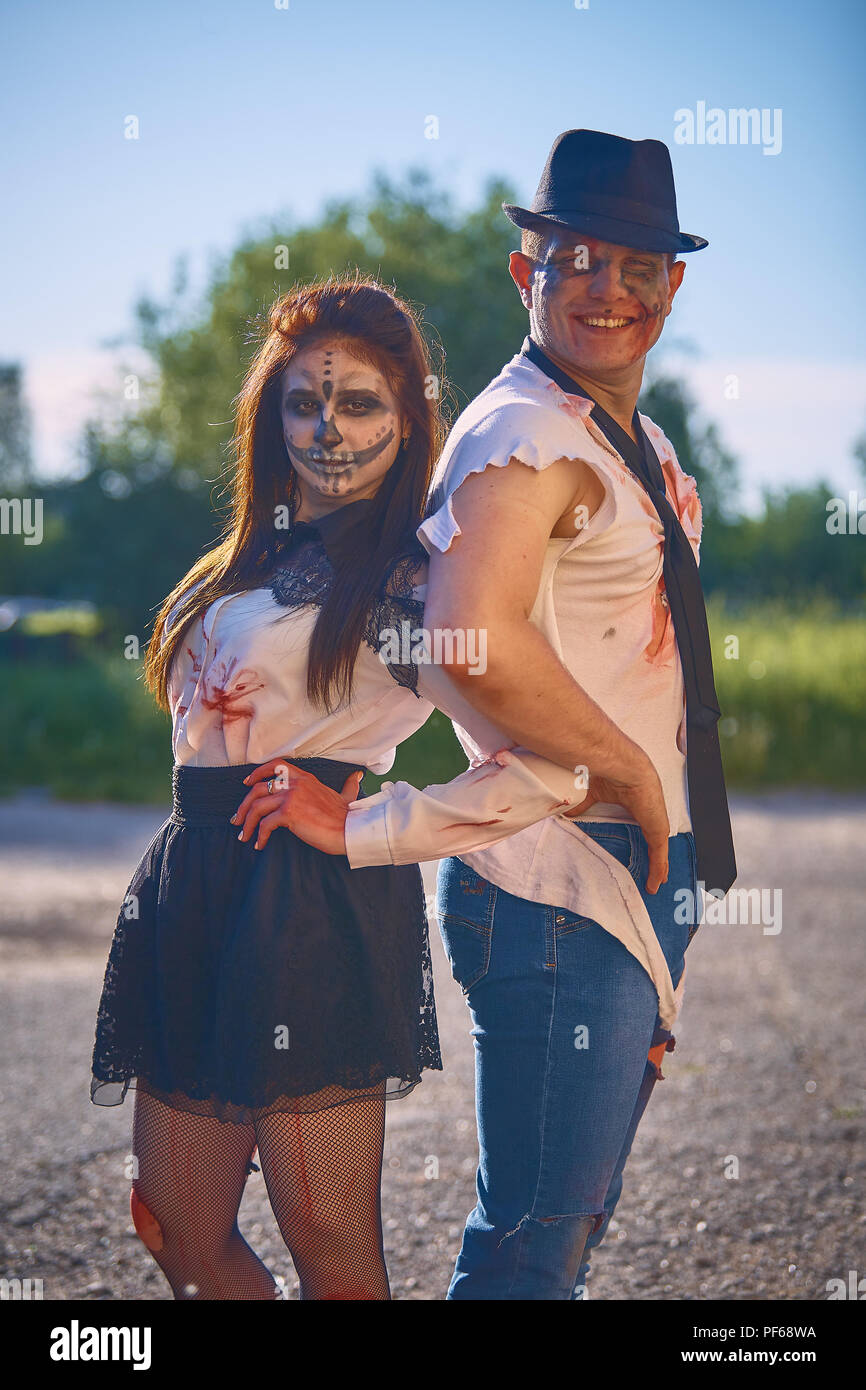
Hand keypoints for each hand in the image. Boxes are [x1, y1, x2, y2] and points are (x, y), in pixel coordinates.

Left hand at [230, 759, 363, 853]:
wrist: (350, 830)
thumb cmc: (348, 817)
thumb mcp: (346, 795)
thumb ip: (348, 786)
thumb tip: (357, 776)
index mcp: (305, 778)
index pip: (275, 766)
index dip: (257, 773)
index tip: (247, 784)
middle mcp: (295, 784)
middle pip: (258, 789)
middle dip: (244, 805)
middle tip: (238, 819)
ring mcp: (291, 797)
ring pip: (257, 806)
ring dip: (246, 822)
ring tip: (244, 835)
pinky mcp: (289, 813)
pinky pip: (265, 824)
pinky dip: (259, 836)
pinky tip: (260, 845)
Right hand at [564, 757, 669, 893]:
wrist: (622, 768)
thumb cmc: (609, 773)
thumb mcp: (592, 793)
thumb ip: (581, 804)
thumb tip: (565, 813)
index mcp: (637, 803)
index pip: (643, 826)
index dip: (643, 839)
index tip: (642, 852)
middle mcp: (649, 814)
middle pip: (655, 842)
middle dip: (657, 859)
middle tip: (657, 875)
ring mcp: (656, 823)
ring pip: (659, 851)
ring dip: (659, 868)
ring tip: (656, 884)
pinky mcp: (658, 830)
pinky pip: (659, 855)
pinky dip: (658, 870)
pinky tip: (655, 884)